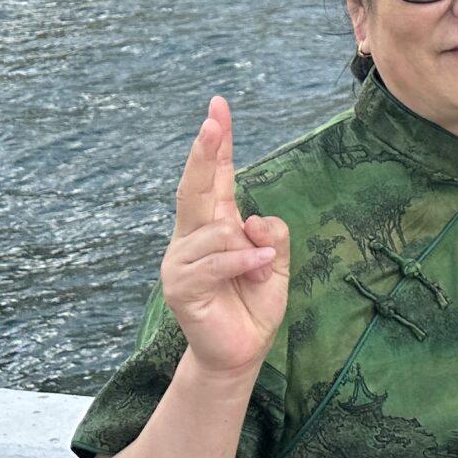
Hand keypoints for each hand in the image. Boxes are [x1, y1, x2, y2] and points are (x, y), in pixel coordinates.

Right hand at [160, 96, 288, 380]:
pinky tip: (260, 267)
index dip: (216, 143)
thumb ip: (273, 236)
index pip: (214, 176)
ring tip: (264, 266)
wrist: (240, 350)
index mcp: (216, 223)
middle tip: (213, 120)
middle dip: (205, 152)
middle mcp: (193, 236)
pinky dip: (242, 261)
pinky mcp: (181, 288)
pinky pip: (215, 262)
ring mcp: (182, 261)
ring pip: (215, 231)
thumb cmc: (255, 302)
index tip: (218, 107)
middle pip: (195, 187)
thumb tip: (254, 219)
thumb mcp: (277, 263)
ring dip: (247, 248)